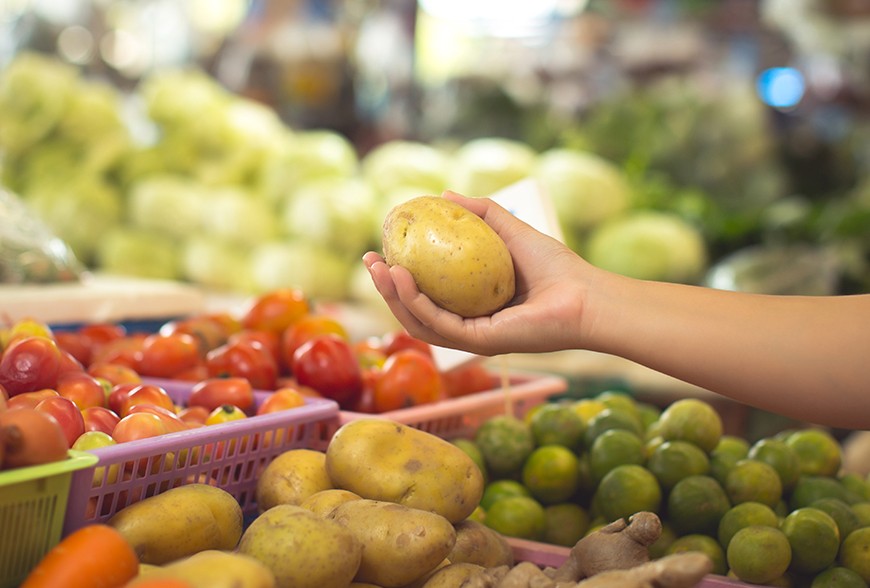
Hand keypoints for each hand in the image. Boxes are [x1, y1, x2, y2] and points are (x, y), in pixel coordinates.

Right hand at [363, 191, 593, 355]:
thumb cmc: (557, 266)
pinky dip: (416, 302)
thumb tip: (442, 195)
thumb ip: (480, 213)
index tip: (383, 249)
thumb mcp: (510, 229)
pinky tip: (403, 276)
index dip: (399, 276)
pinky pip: (439, 323)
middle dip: (386, 289)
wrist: (586, 295)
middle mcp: (468, 325)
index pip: (426, 295)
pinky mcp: (479, 343)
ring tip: (378, 268)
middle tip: (369, 260)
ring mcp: (472, 337)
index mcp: (472, 305)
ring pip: (419, 322)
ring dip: (393, 297)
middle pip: (415, 311)